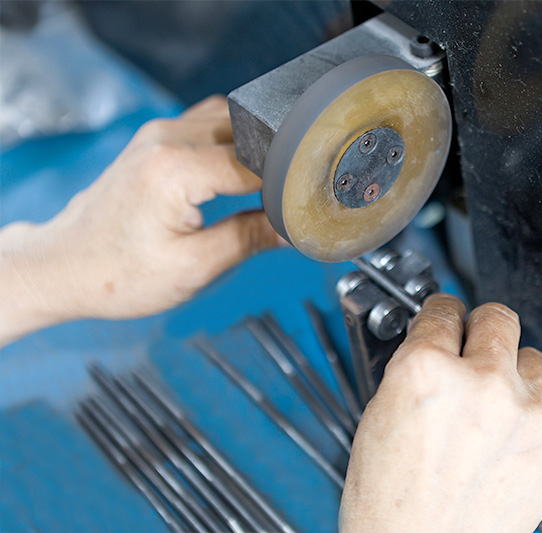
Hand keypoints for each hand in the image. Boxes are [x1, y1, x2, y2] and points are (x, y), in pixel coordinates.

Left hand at [0, 96, 280, 345]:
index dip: (287, 182)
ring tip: (263, 187)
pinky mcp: (154, 138)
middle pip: (248, 132)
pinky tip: (237, 171)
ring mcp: (158, 133)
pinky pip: (208, 123)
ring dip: (253, 149)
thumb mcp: (194, 267)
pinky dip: (231, 141)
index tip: (302, 204)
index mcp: (177, 169)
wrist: (64, 265)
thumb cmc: (116, 274)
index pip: (258, 161)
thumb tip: (293, 227)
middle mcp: (166, 138)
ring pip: (231, 120)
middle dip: (274, 162)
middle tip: (287, 198)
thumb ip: (250, 239)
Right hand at [340, 294, 541, 532]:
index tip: (449, 315)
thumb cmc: (392, 501)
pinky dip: (535, 416)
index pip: (444, 309)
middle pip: (500, 317)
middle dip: (482, 329)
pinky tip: (510, 437)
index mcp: (425, 369)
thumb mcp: (380, 415)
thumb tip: (439, 341)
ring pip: (534, 360)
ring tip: (492, 407)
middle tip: (475, 347)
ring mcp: (525, 414)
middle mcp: (481, 383)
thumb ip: (416, 367)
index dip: (443, 313)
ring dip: (513, 374)